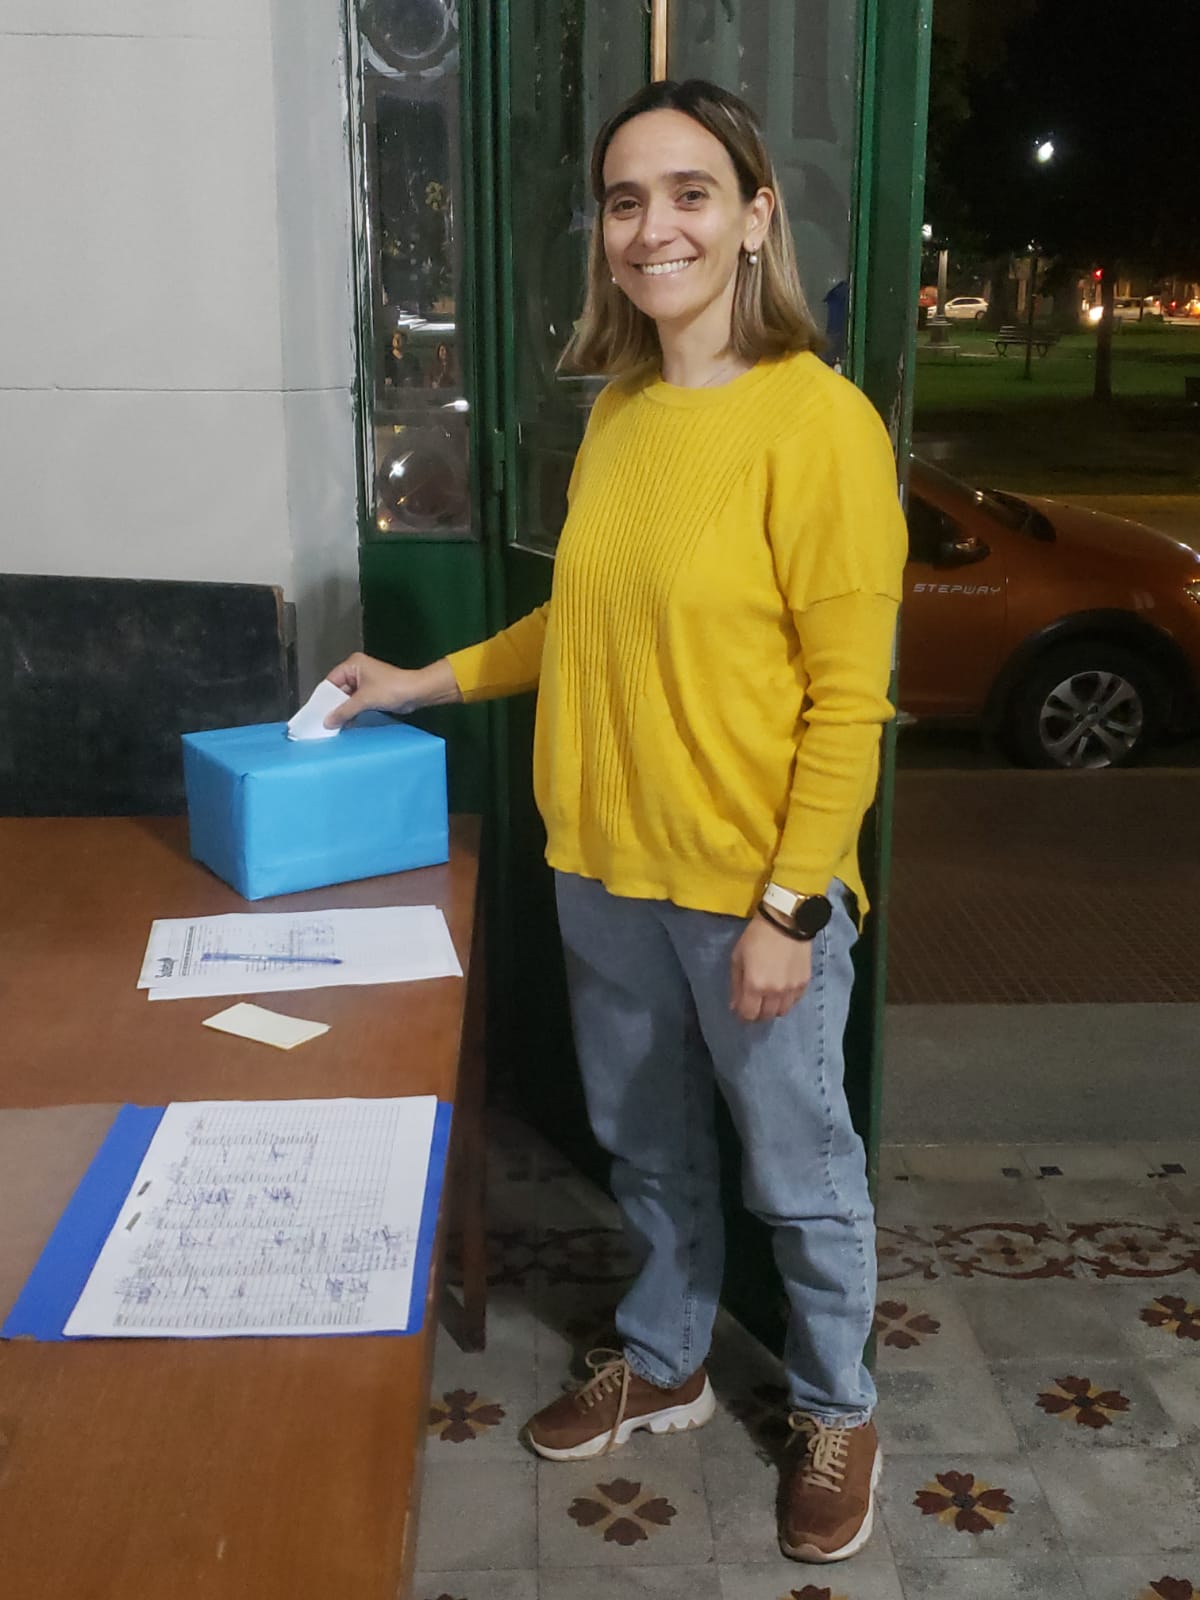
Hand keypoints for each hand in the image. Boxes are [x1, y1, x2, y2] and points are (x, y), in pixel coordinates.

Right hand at [323, 653, 459, 727]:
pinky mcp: (372, 693)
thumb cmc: (393, 689)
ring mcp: (365, 682)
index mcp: (352, 665)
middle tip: (323, 723)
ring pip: (347, 698)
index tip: (315, 713)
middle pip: (338, 691)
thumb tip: (327, 721)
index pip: (330, 682)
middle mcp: (357, 671)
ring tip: (333, 726)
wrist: (417, 693)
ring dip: (343, 711)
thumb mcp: (364, 700)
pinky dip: (352, 712)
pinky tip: (346, 724)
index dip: (323, 698)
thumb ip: (344, 711)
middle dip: (333, 706)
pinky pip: (357, 703)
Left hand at [729, 915, 812, 1022]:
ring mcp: (791, 989)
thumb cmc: (756, 937)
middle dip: (757, 1013)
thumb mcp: (737, 957)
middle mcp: (774, 991)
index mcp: (755, 985)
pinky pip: (794, 1002)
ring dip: (772, 1009)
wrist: (786, 921)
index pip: (749, 1014)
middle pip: (766, 1016)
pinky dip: (786, 1001)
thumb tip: (734, 1006)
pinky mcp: (804, 983)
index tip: (740, 1010)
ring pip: (782, 1012)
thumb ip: (736, 984)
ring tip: (768, 999)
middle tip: (753, 1004)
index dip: (742, 1015)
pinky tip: (782, 991)